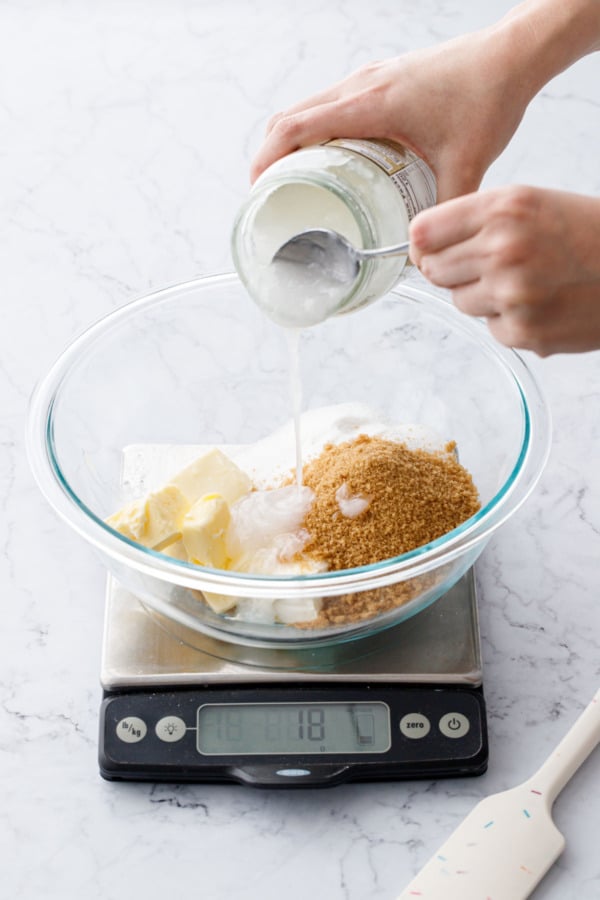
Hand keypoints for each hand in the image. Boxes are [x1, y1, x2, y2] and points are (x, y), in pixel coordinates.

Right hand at [251, 24, 533, 200]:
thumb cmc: (488, 99)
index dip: (267, 159)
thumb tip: (422, 257)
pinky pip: (330, 104)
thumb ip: (446, 211)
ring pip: (308, 106)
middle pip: (291, 116)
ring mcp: (368, 78)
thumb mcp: (467, 164)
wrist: (510, 56)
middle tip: (270, 196)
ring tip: (291, 182)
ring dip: (290, 141)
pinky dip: (314, 130)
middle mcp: (362, 85)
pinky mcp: (379, 78)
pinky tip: (328, 159)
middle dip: (270, 156)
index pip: (297, 127)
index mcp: (371, 104)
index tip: (257, 192)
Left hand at [409, 186, 599, 354]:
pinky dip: (510, 319)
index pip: (423, 233)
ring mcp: (511, 294)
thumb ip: (476, 219)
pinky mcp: (522, 332)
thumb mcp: (531, 202)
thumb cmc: (586, 233)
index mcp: (503, 209)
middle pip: (434, 270)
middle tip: (489, 265)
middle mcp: (503, 250)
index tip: (431, 249)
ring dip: (483, 296)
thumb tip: (420, 248)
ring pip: (460, 301)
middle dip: (453, 270)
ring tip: (526, 281)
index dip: (424, 244)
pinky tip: (542, 303)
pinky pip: (490, 327)